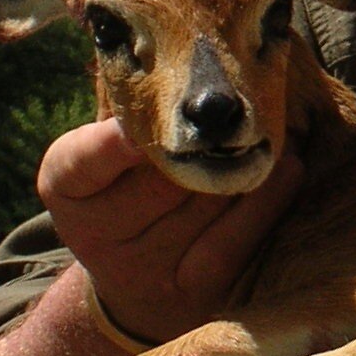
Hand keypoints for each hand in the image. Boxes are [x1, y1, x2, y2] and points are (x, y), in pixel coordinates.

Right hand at [37, 118, 303, 345]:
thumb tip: (196, 61)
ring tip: (270, 129)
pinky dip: (267, 199)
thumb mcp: (114, 153)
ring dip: (243, 162)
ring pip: (205, 200)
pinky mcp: (195, 294)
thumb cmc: (134, 188)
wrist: (140, 282)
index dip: (113, 144)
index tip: (141, 121)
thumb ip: (142, 114)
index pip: (82, 161)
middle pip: (161, 179)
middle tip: (238, 105)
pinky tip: (288, 167)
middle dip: (203, 142)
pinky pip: (236, 239)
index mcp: (66, 189)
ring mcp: (146, 271)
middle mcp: (97, 236)